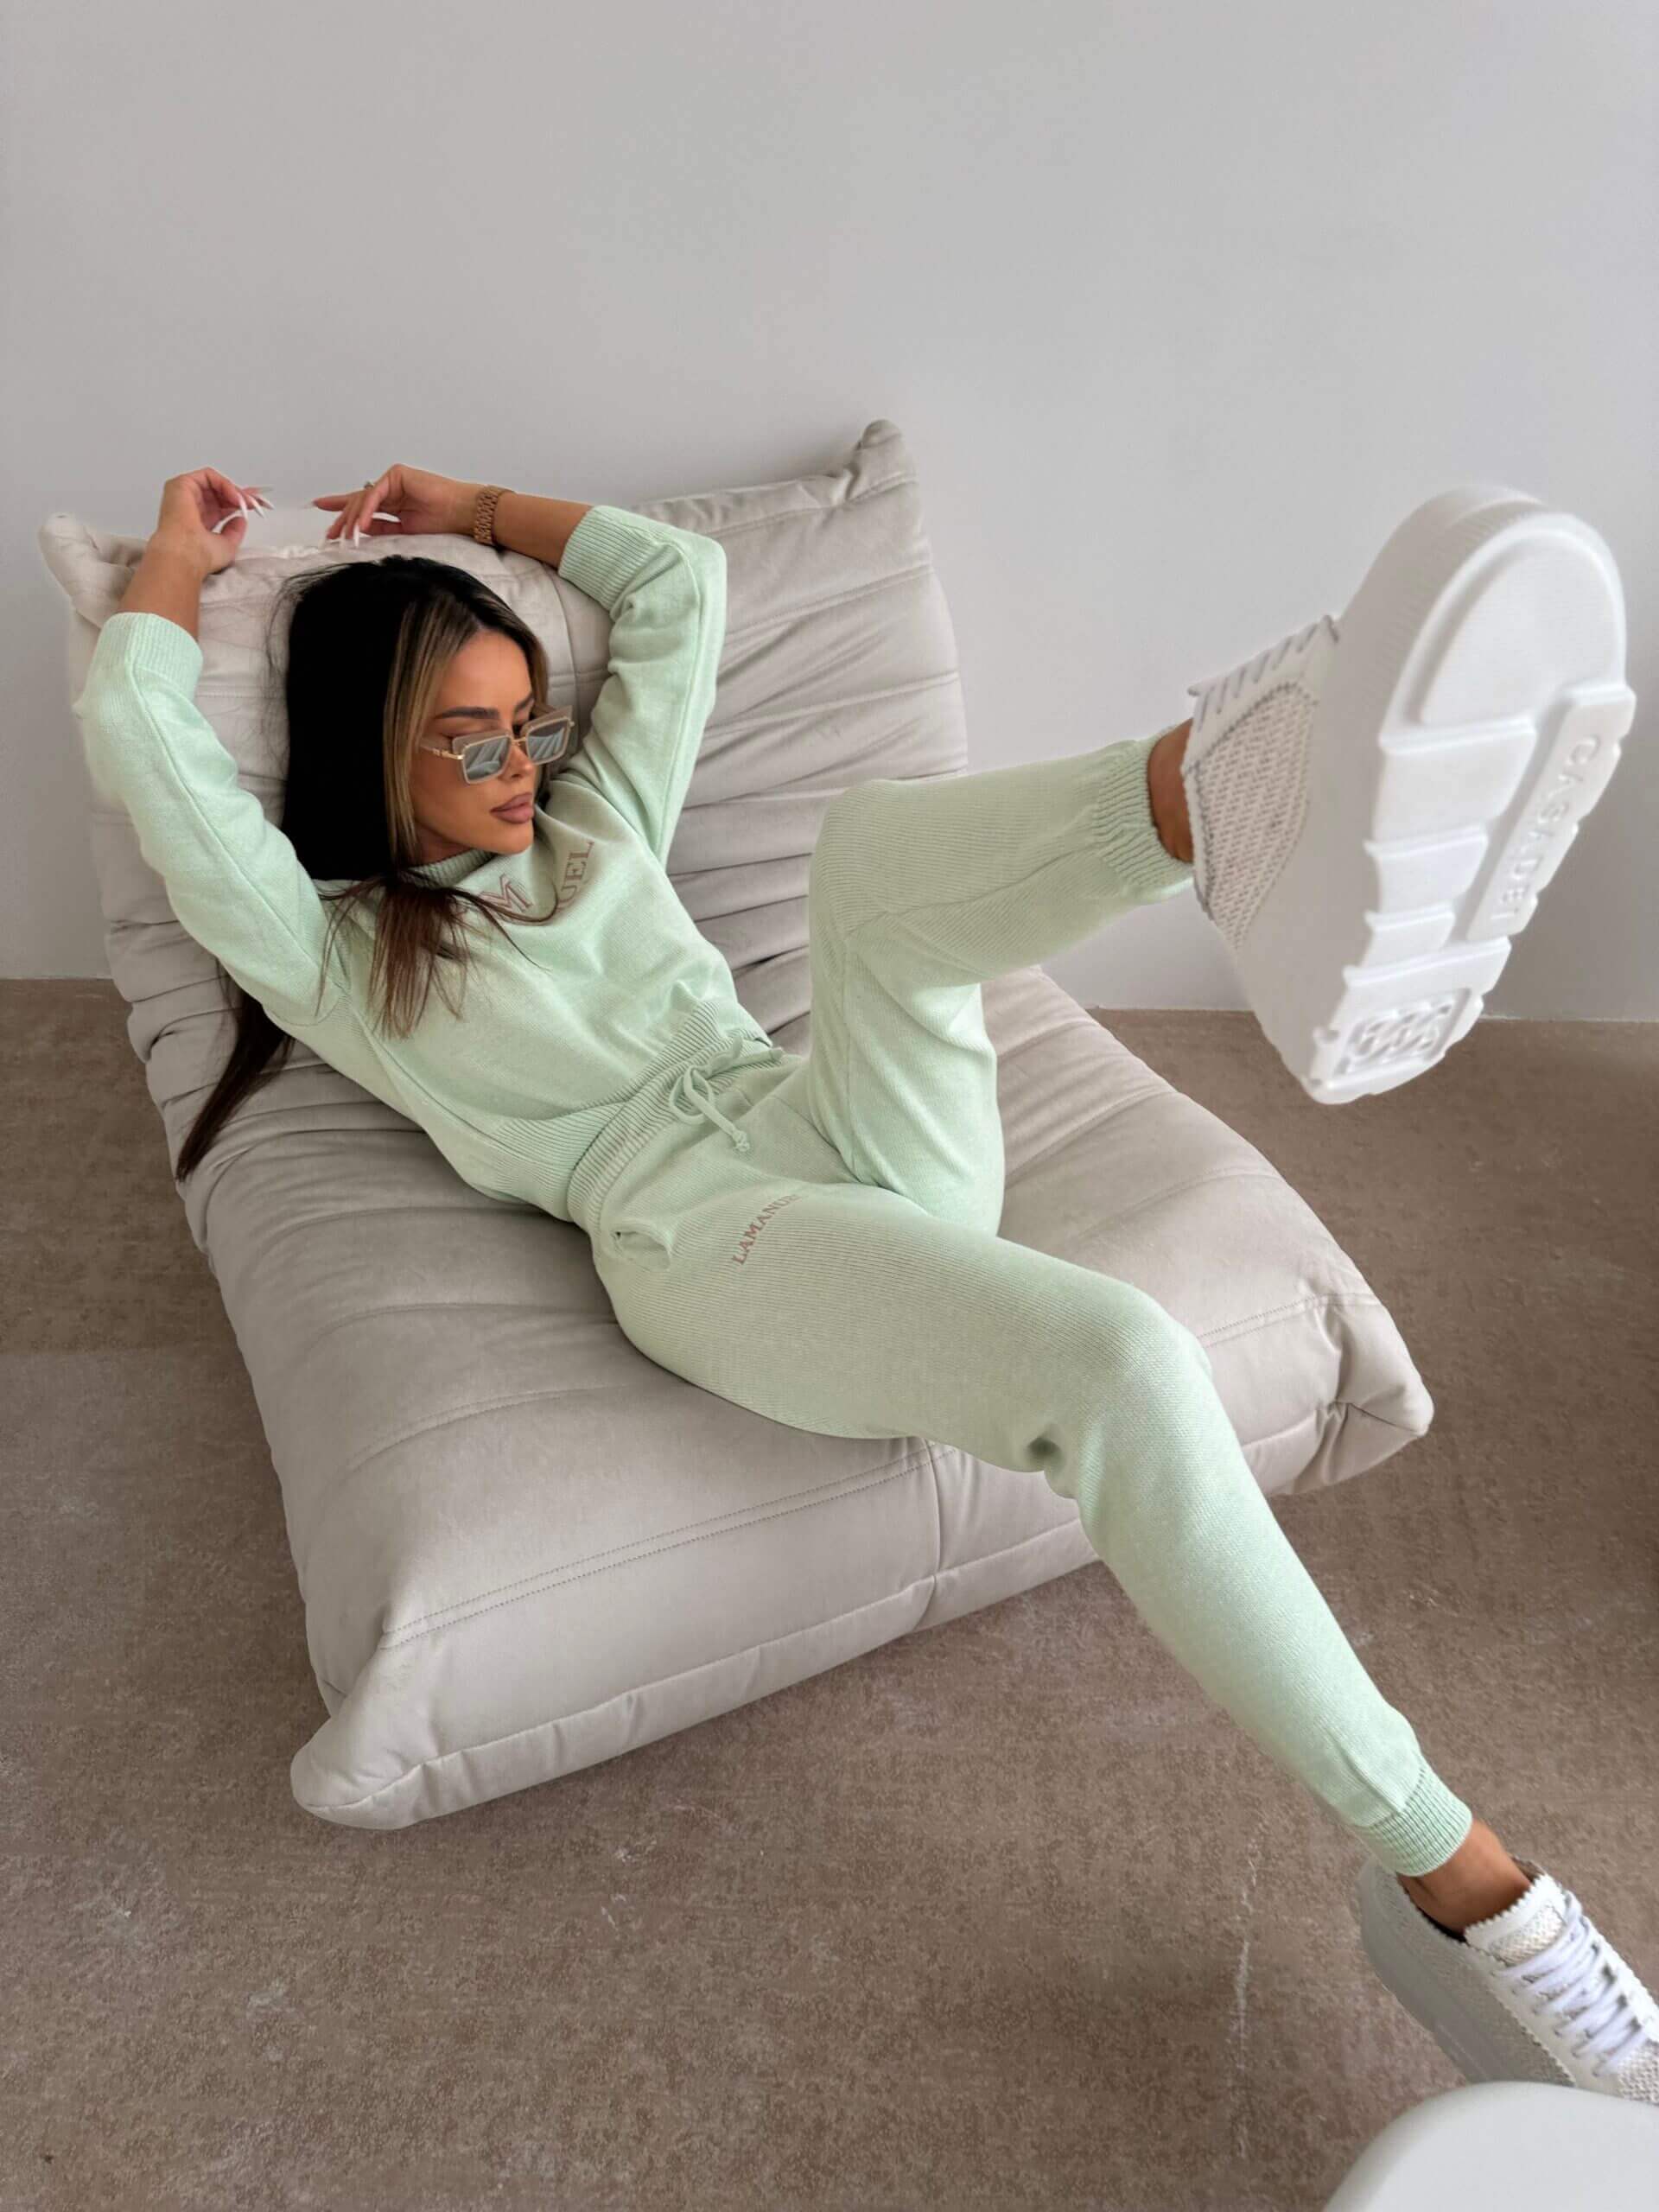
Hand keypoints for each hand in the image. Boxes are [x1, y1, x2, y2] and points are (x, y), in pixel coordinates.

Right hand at [150, 467, 270, 577]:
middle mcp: (191, 507)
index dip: (238, 503)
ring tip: (248, 501)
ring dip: (234, 490)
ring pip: (214, 483)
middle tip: (257, 500)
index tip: (256, 505)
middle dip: (240, 494)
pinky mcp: (180, 485)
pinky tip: (235, 497)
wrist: (185, 554)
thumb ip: (235, 532)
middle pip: (218, 492)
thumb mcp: (227, 546)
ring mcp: (184, 495)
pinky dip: (224, 483)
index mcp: (199, 522)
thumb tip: (240, 519)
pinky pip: (207, 476)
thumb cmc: (199, 556)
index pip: (220, 506)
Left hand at [312, 464, 477, 545]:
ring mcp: (393, 479)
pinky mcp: (397, 474)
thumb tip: (358, 531)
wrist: (461, 512)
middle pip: (359, 502)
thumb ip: (380, 527)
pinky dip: (366, 510)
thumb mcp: (403, 531)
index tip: (323, 513)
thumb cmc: (442, 521)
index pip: (362, 505)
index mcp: (393, 501)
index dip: (341, 509)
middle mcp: (391, 488)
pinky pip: (375, 495)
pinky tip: (360, 525)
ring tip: (345, 536)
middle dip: (343, 519)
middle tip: (331, 534)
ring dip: (352, 519)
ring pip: (364, 498)